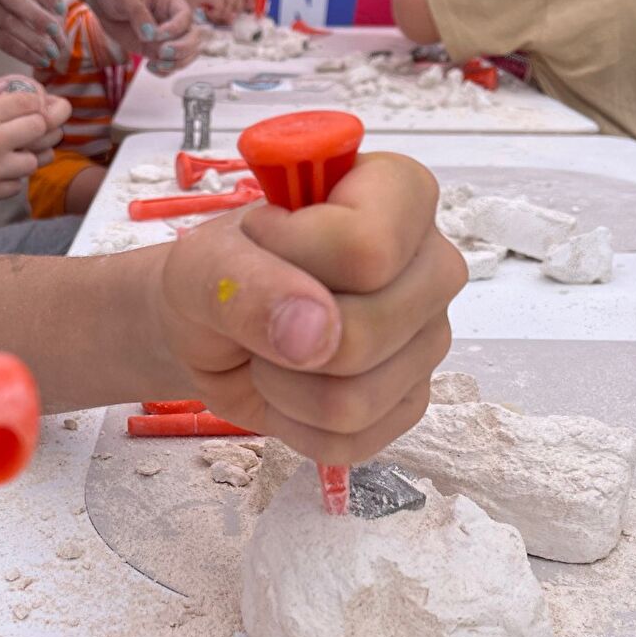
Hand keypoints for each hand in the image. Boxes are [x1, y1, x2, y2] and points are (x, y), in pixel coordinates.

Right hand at [0, 0, 69, 69]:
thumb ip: (47, 0)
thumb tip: (60, 26)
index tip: (62, 9)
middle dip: (37, 18)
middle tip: (57, 34)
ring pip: (8, 23)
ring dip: (33, 41)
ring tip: (53, 53)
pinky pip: (3, 42)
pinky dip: (23, 53)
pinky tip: (40, 61)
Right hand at [0, 86, 71, 205]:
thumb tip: (19, 90)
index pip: (32, 102)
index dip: (40, 101)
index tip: (40, 103)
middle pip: (43, 129)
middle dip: (48, 123)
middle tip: (46, 122)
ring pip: (35, 160)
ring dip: (32, 152)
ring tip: (21, 147)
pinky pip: (17, 184)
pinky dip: (14, 176)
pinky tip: (1, 167)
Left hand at [89, 0, 200, 75]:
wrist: (102, 2)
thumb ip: (138, 14)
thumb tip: (150, 35)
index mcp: (171, 0)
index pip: (185, 17)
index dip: (175, 28)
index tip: (157, 34)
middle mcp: (173, 20)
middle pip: (193, 38)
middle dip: (182, 49)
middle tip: (163, 53)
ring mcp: (167, 37)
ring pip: (186, 55)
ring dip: (175, 63)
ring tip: (156, 64)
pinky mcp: (156, 50)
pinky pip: (170, 65)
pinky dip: (165, 71)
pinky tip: (150, 68)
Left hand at [158, 153, 466, 464]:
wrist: (208, 328)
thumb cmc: (217, 272)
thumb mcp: (203, 260)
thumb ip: (247, 281)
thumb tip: (314, 334)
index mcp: (400, 196)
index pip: (369, 248)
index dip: (295, 256)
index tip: (262, 239)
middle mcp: (432, 266)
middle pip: (368, 333)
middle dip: (283, 337)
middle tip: (262, 308)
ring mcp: (429, 340)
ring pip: (354, 399)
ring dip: (282, 385)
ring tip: (270, 348)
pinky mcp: (411, 401)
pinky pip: (350, 440)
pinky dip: (295, 423)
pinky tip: (289, 384)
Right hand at [169, 0, 249, 24]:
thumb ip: (230, 1)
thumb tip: (250, 9)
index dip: (251, 2)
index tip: (256, 12)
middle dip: (234, 11)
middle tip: (219, 15)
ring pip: (233, 5)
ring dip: (221, 14)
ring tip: (208, 12)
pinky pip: (223, 9)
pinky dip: (215, 15)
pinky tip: (205, 11)